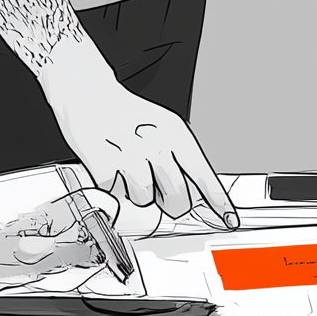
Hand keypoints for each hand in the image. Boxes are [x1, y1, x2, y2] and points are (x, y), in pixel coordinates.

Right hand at [42, 32, 237, 229]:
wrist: (88, 95)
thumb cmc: (127, 115)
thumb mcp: (162, 127)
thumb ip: (178, 159)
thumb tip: (193, 196)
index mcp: (175, 134)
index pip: (203, 175)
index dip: (217, 203)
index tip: (228, 220)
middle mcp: (157, 145)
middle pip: (178, 199)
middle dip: (171, 204)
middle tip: (158, 189)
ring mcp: (131, 157)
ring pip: (146, 201)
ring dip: (137, 193)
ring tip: (129, 168)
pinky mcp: (105, 167)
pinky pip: (118, 197)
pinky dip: (114, 188)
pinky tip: (112, 166)